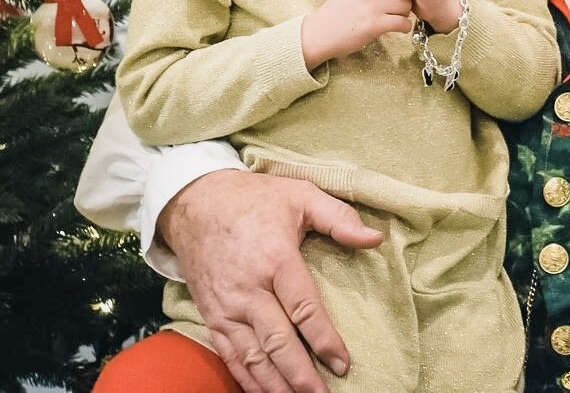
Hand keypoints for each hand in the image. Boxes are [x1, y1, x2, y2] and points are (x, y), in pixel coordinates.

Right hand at [156, 170, 383, 392]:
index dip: (324, 340)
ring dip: (275, 385)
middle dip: (301, 376)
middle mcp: (249, 290)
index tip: (343, 363)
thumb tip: (374, 239)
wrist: (195, 204)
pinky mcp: (212, 316)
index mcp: (275, 260)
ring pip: (252, 357)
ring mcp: (227, 307)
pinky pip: (230, 355)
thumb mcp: (300, 195)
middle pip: (277, 343)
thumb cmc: (255, 199)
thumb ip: (339, 218)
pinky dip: (246, 379)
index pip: (304, 309)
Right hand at [300, 0, 412, 67]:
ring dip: (404, 13)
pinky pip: (403, 22)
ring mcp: (372, 5)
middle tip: (399, 7)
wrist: (317, 33)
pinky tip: (397, 29)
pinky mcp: (374, 24)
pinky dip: (404, 27)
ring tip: (396, 19)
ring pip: (406, 4)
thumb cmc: (338, 11)